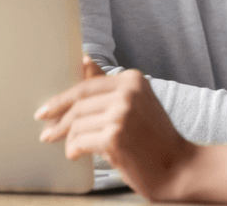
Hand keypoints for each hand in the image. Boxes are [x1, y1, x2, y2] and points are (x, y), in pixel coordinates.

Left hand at [34, 68, 196, 200]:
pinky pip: (81, 140)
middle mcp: (127, 93)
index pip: (87, 85)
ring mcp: (121, 115)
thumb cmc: (156, 137)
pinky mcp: (114, 138)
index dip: (62, 98)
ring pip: (77, 124)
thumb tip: (84, 60)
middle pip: (79, 104)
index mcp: (132, 80)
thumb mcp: (136, 103)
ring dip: (68, 138)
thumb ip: (109, 84)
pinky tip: (75, 153)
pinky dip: (74, 149)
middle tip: (46, 131)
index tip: (47, 108)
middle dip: (58, 119)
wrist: (179, 167)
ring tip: (68, 147)